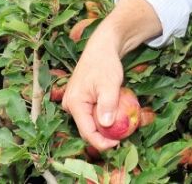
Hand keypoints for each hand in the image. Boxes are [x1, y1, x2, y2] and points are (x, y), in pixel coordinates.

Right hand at [61, 28, 124, 150]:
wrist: (102, 47)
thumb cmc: (105, 64)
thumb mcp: (109, 84)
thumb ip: (107, 105)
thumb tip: (105, 124)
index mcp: (74, 103)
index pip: (86, 131)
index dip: (101, 141)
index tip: (117, 144)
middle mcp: (69, 105)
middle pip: (86, 128)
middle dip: (103, 135)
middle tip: (122, 137)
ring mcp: (74, 102)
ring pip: (89, 121)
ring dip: (104, 126)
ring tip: (120, 127)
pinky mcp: (81, 100)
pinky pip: (91, 114)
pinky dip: (103, 117)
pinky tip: (115, 116)